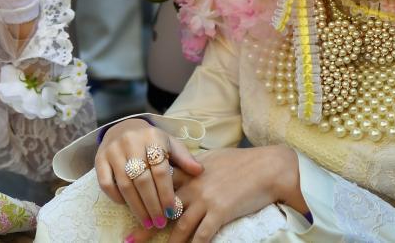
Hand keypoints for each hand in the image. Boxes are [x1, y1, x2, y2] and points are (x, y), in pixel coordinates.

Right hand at [96, 119, 203, 230]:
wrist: (123, 126)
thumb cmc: (152, 140)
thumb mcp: (170, 143)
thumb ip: (184, 158)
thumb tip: (199, 171)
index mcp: (152, 137)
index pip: (160, 170)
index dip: (166, 193)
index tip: (171, 211)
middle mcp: (130, 142)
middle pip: (142, 180)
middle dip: (152, 205)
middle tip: (159, 222)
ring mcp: (113, 150)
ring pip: (125, 184)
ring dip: (136, 206)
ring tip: (146, 221)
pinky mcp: (99, 158)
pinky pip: (106, 183)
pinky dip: (116, 197)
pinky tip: (126, 206)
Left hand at [126, 145, 303, 242]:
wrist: (267, 168)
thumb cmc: (242, 162)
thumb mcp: (211, 159)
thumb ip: (193, 168)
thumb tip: (183, 171)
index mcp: (188, 172)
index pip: (158, 184)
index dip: (142, 197)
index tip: (127, 207)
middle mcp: (192, 185)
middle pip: (162, 209)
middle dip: (146, 227)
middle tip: (130, 240)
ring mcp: (205, 199)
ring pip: (179, 226)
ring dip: (168, 242)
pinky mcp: (220, 212)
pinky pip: (202, 235)